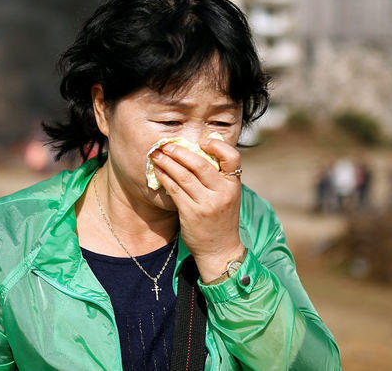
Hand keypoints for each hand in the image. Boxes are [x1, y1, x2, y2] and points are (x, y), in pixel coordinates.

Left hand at [149, 133, 244, 281]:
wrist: (220, 250)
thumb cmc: (221, 219)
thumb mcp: (229, 196)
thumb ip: (218, 177)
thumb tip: (199, 152)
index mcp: (234, 185)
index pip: (232, 157)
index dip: (217, 145)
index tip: (202, 141)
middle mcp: (223, 192)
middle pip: (200, 164)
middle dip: (180, 152)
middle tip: (167, 146)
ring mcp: (207, 204)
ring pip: (184, 176)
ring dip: (168, 163)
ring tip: (157, 155)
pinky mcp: (192, 213)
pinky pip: (175, 190)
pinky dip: (165, 178)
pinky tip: (158, 172)